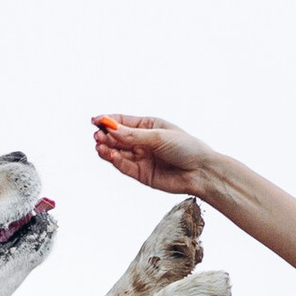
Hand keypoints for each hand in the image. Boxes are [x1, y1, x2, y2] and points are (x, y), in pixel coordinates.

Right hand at [93, 113, 216, 196]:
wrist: (201, 172)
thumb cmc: (186, 148)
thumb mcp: (158, 137)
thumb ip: (133, 135)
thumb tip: (111, 129)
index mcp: (148, 126)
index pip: (123, 121)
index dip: (108, 121)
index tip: (95, 120)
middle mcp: (142, 141)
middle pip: (117, 137)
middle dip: (105, 135)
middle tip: (96, 135)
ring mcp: (141, 158)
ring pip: (118, 152)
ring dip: (107, 148)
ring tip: (99, 146)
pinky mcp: (141, 174)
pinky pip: (124, 166)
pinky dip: (115, 160)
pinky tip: (110, 155)